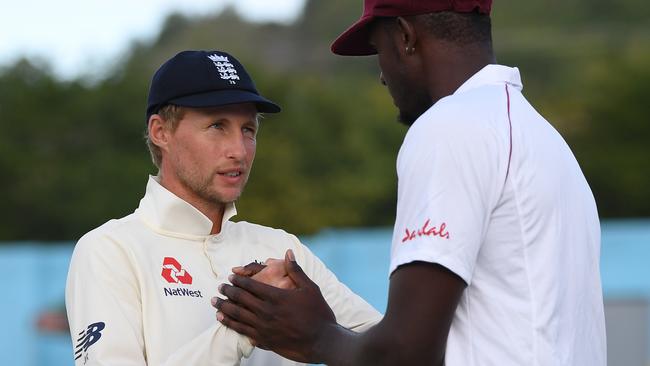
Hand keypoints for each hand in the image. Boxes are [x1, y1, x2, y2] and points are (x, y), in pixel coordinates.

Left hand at [213, 250, 336, 362]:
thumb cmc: (318, 313)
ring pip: (238, 315)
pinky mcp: (264, 340)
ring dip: (225, 307)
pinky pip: (242, 331)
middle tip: (219, 287)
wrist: (322, 341)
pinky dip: (230, 324)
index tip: (230, 277)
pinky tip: (223, 320)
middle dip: (228, 291)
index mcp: (276, 297)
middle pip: (241, 299)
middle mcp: (267, 312)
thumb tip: (288, 252)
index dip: (238, 280)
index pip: (251, 286)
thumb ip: (296, 271)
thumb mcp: (310, 288)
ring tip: (215, 302)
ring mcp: (264, 328)